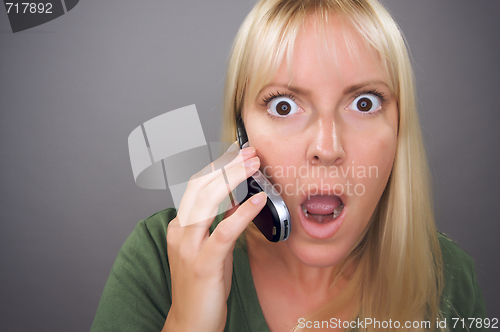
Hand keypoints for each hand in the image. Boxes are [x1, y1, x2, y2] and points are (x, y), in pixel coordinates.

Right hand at [162, 144, 266, 331]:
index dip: (218, 166)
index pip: (196, 186)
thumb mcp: (212, 247)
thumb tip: (236, 199)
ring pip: (207, 201)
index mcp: (180, 226)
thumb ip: (219, 222)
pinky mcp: (203, 263)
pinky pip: (224, 231)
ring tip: (255, 166)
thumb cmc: (204, 285)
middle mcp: (180, 231)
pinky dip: (242, 213)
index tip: (238, 154)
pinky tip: (258, 201)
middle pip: (200, 186)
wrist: (191, 322)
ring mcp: (188, 247)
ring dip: (233, 179)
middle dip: (227, 165)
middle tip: (250, 153)